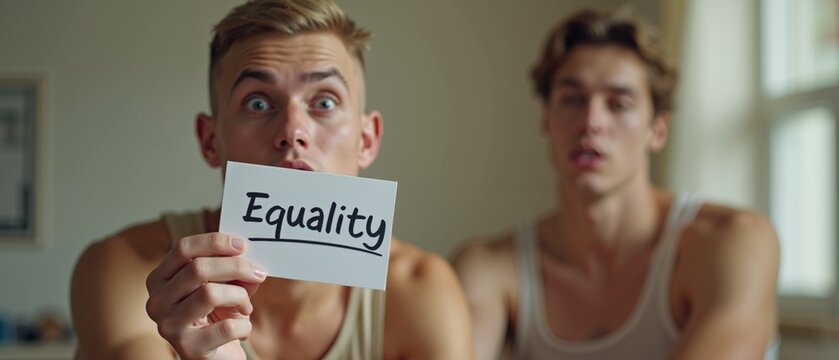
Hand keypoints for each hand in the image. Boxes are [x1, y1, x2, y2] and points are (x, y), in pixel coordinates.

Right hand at [145, 233, 266, 359]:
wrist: (215, 356)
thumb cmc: (217, 316)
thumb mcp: (223, 286)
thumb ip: (233, 271)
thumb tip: (251, 266)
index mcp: (159, 280)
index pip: (184, 248)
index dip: (216, 242)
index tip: (242, 245)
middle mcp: (157, 302)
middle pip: (198, 268)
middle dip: (236, 267)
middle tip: (258, 272)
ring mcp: (169, 326)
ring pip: (210, 294)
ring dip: (239, 296)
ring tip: (246, 306)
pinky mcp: (188, 348)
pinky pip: (227, 327)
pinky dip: (244, 325)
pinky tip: (242, 329)